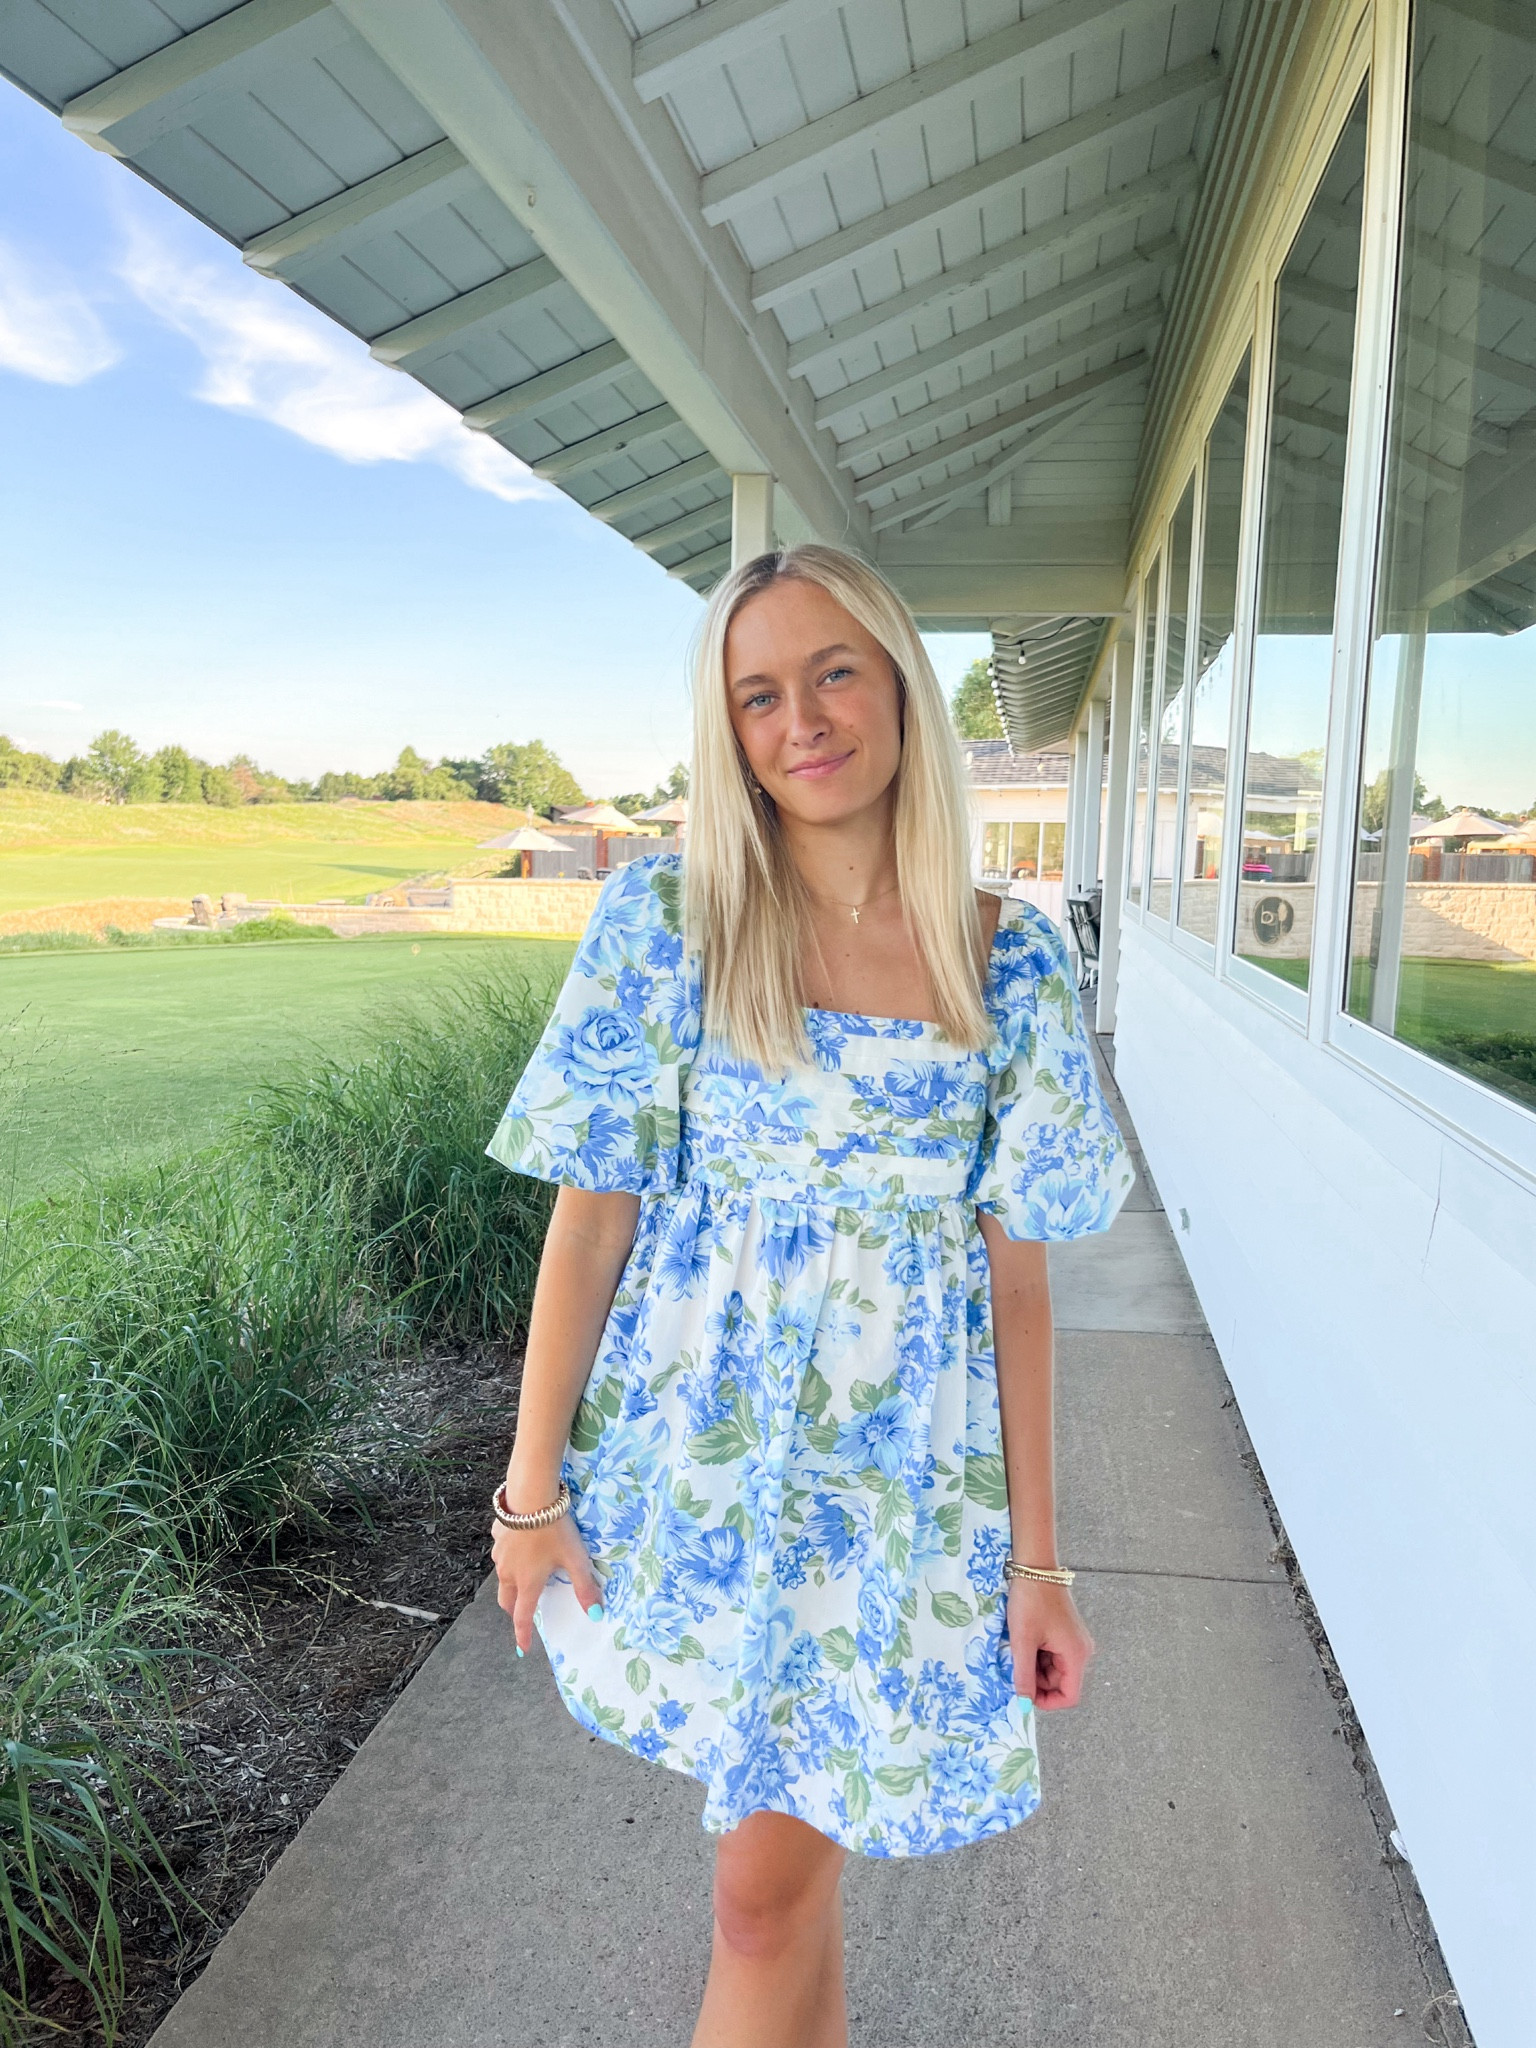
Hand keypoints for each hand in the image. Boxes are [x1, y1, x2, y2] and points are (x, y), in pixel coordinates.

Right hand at [492, 1503, 604, 1656]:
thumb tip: (596, 1614)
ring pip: (502, 1576)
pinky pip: (501, 1552)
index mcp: (527, 1582)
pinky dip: (509, 1557)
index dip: (522, 1634)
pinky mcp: (497, 1534)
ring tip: (524, 1578)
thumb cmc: (555, 1530)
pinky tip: (520, 1546)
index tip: (523, 1649)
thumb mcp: (575, 1558)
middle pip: (506, 1600)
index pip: (522, 1616)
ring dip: (511, 1583)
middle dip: (514, 1610)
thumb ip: (585, 1586)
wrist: (530, 1495)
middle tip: (522, 1613)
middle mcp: (508, 1572)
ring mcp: (499, 1553)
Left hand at [1005, 1579, 1093, 1709]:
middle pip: (1060, 1683)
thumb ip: (1024, 1675)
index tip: (1023, 1693)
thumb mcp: (1023, 1641)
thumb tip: (1024, 1705)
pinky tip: (1024, 1641)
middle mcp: (1081, 1651)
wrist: (1035, 1566)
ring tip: (1017, 1649)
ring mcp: (1074, 1641)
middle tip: (1014, 1667)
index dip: (1047, 1701)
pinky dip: (1037, 1655)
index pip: (1069, 1696)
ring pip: (1054, 1669)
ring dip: (1035, 1667)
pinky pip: (1052, 1655)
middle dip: (1037, 1681)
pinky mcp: (1065, 1632)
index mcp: (1076, 1655)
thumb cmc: (1030, 1601)